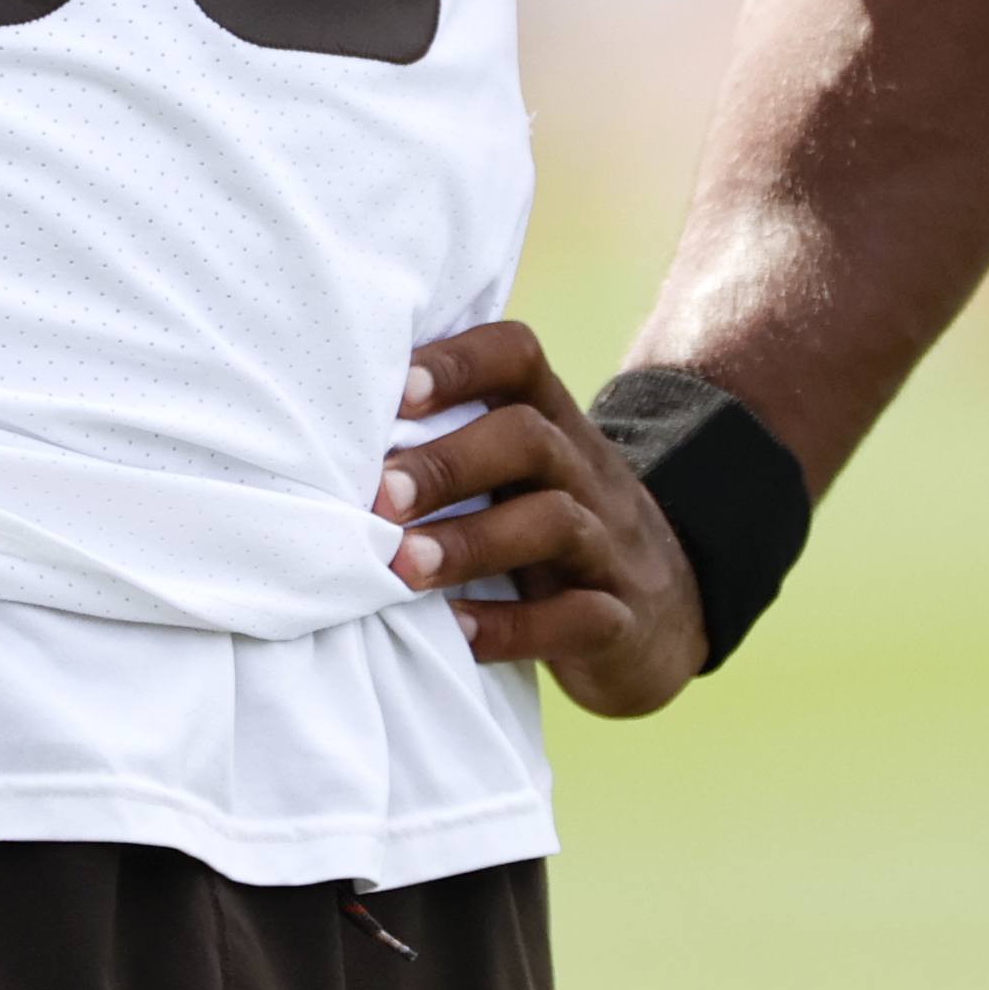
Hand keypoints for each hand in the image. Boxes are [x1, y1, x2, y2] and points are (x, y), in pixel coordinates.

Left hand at [376, 319, 705, 720]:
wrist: (667, 613)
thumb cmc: (549, 530)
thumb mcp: (518, 474)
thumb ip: (450, 438)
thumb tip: (321, 422)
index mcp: (551, 424)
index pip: (517, 357)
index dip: (457, 362)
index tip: (390, 392)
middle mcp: (584, 473)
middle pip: (529, 438)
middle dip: (447, 463)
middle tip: (379, 496)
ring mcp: (610, 546)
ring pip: (555, 523)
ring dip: (471, 543)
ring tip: (403, 567)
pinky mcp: (622, 620)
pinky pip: (579, 617)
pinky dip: (512, 626)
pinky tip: (455, 631)